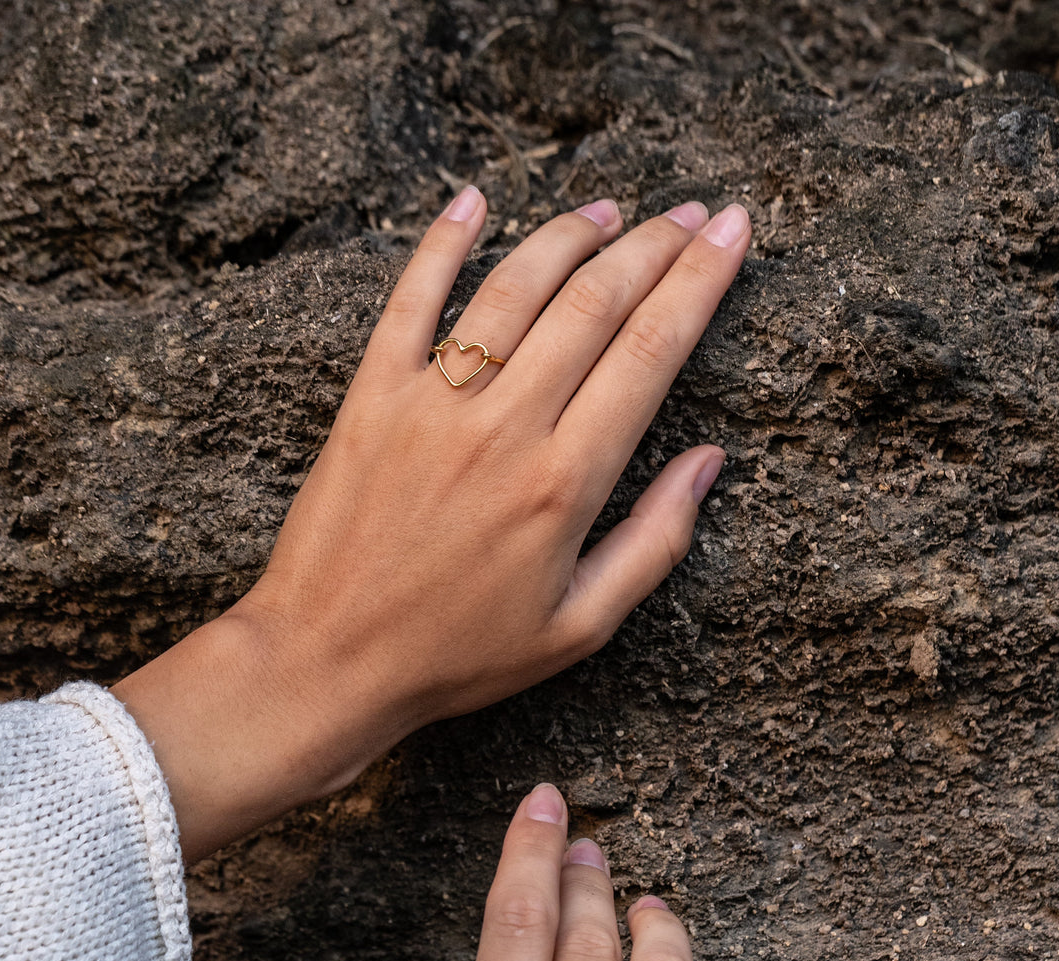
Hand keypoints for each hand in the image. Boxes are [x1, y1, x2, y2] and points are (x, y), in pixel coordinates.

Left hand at [114, 189, 751, 858]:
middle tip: (689, 213)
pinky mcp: (370, 398)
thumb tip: (708, 461)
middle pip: (593, 305)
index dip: (699, 283)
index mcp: (565, 483)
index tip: (730, 234)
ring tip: (609, 211)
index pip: (650, 353)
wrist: (328, 661)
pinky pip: (409, 301)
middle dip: (652, 247)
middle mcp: (503, 428)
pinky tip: (473, 201)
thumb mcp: (580, 627)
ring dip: (568, 237)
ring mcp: (431, 405)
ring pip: (514, 289)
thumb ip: (654, 541)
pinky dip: (441, 243)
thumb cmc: (459, 654)